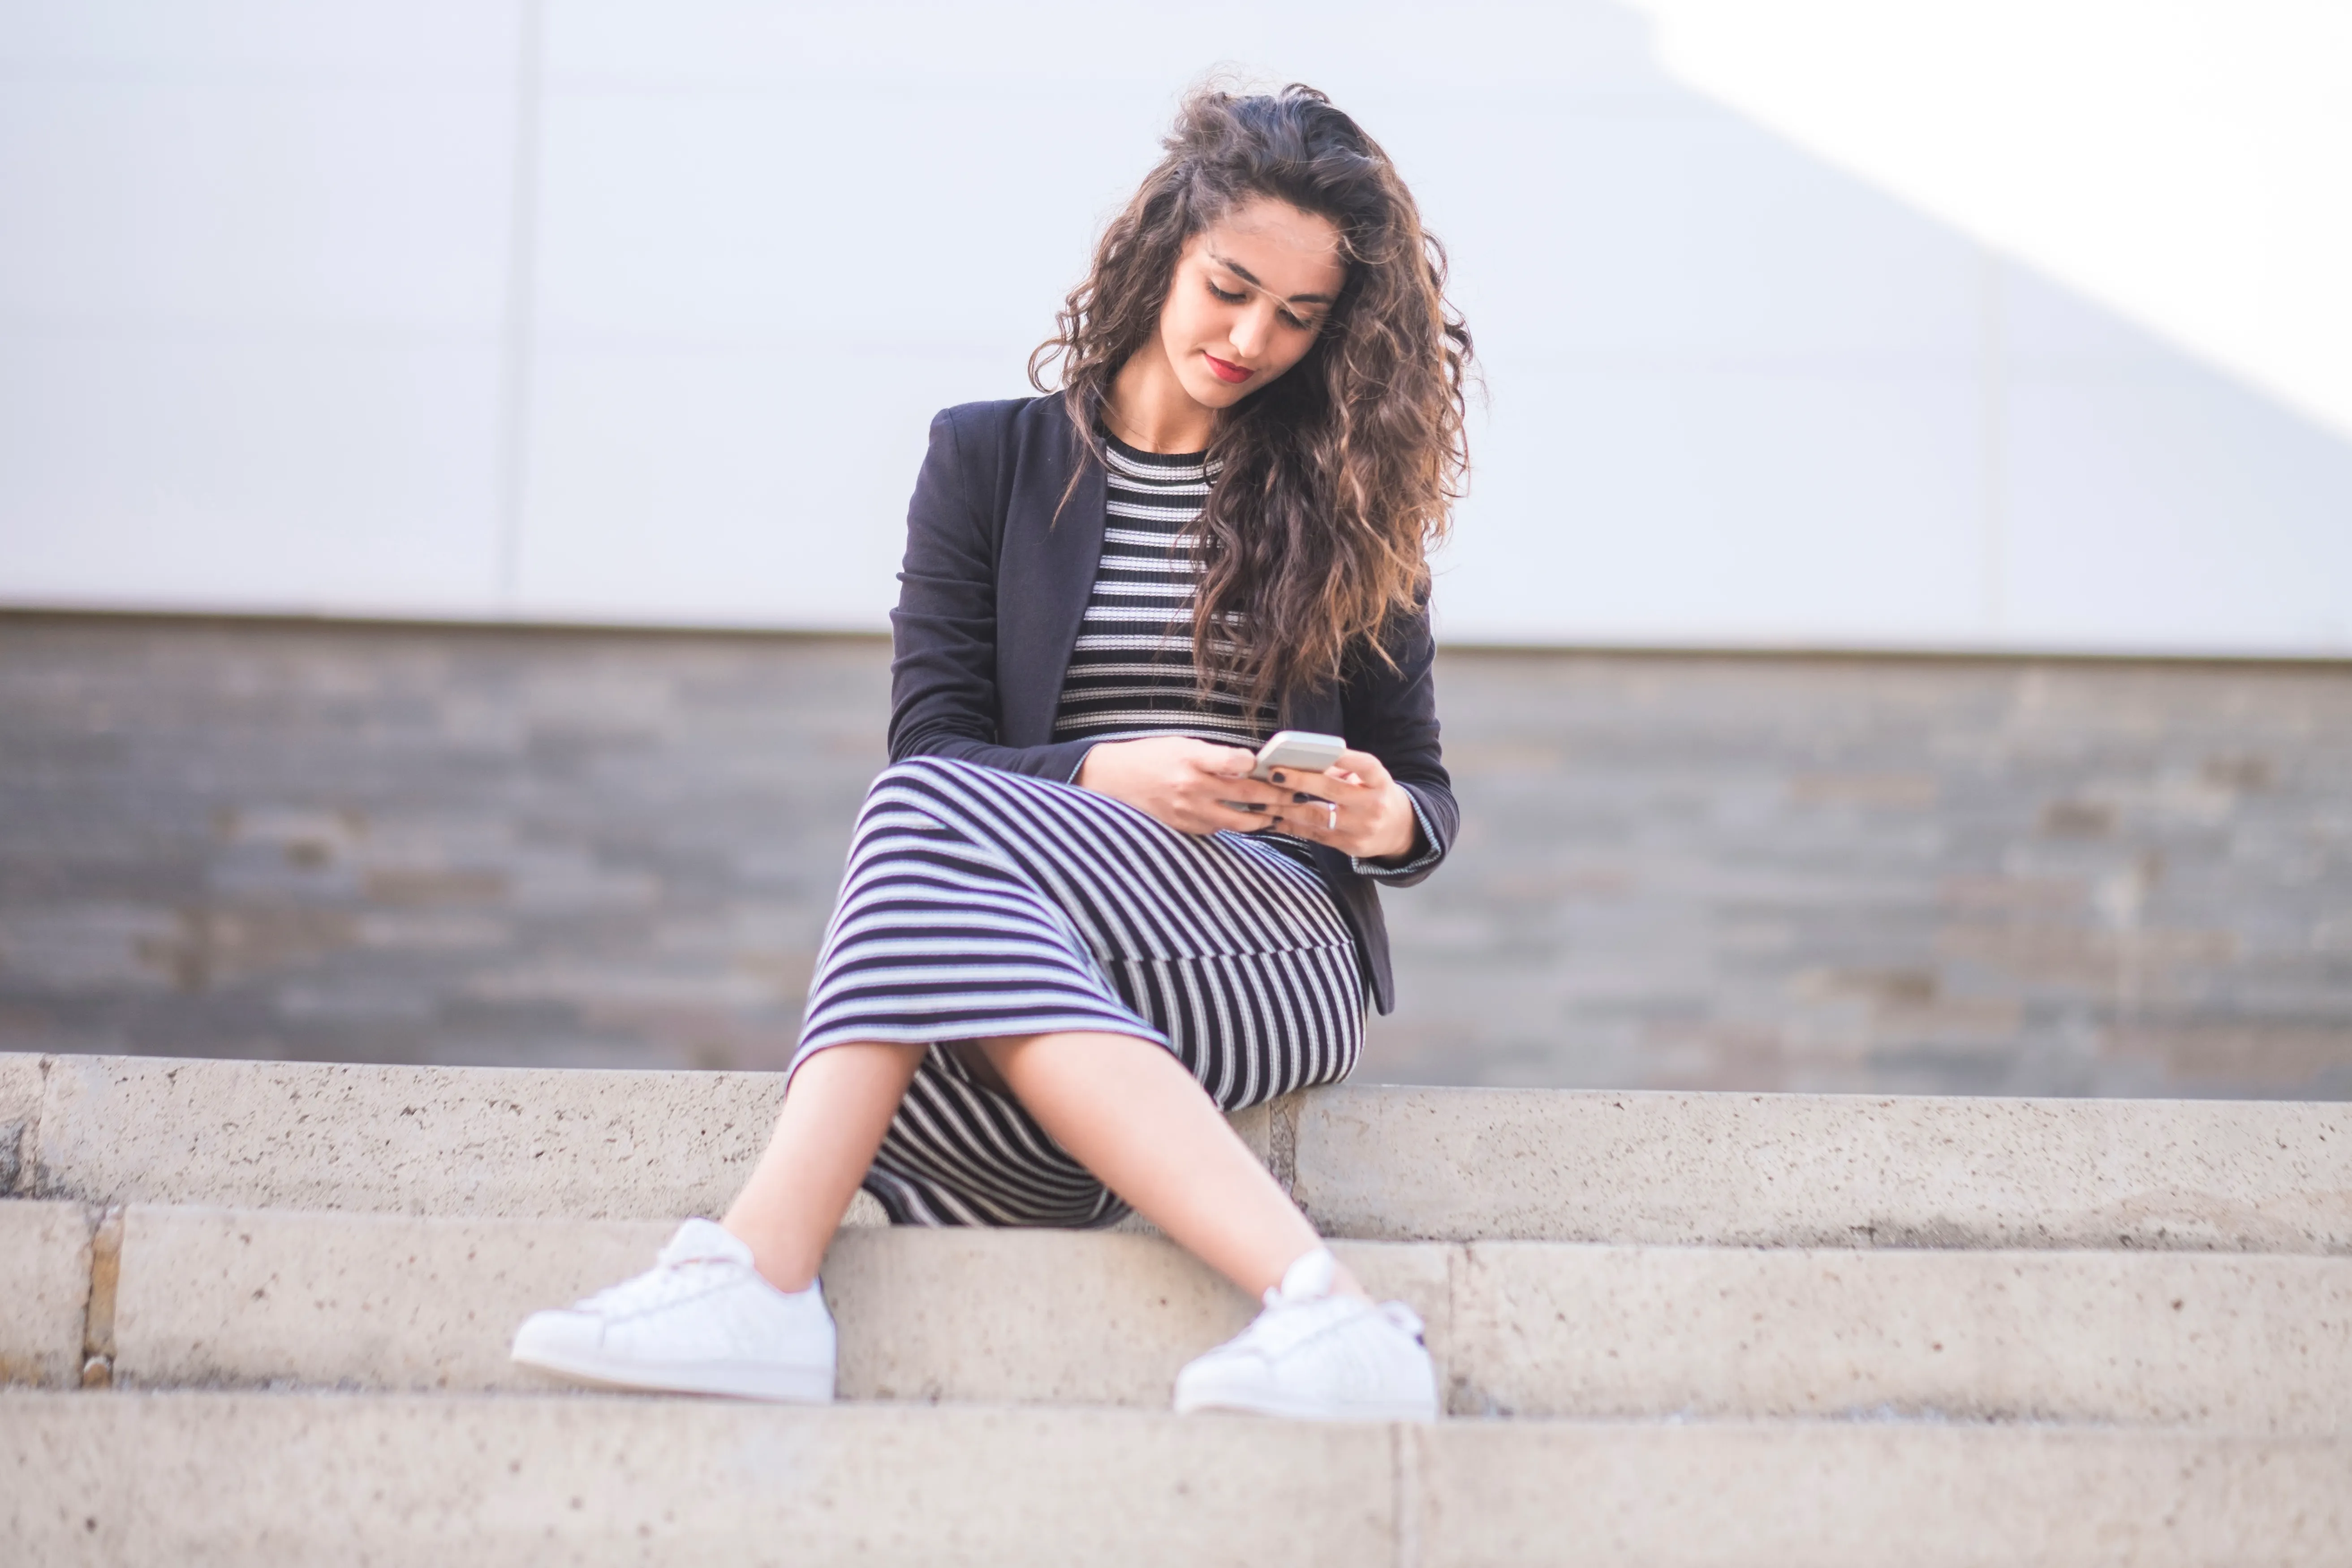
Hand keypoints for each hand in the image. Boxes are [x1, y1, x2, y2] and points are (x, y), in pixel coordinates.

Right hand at [1074, 737, 1295, 835]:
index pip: (1238, 762)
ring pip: (1239, 821)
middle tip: (1295, 794)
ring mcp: (1189, 811)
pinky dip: (1235, 824)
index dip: (1259, 764)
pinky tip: (1248, 819)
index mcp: (1192, 758)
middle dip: (1276, 795)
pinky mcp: (1184, 827)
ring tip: (1278, 813)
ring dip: (1263, 818)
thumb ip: (1215, 755)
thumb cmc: (1150, 756)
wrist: (1112, 779)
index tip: (1272, 765)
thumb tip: (1251, 765)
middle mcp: (1192, 787)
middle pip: (1248, 794)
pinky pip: (1219, 829)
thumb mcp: (1182, 743)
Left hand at [1262, 747, 1419, 861]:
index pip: (1363, 766)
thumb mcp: (1368, 778)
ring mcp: (1361, 829)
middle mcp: (1373, 805)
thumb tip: (1297, 762)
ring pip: (1317, 817)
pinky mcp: (1350, 847)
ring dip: (1285, 807)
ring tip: (1261, 799)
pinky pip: (1315, 835)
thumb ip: (1339, 770)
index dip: (1342, 758)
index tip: (1315, 750)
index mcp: (1380, 782)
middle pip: (1332, 791)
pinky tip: (1272, 818)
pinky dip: (1291, 826)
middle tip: (1273, 773)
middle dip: (1300, 781)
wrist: (1398, 830)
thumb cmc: (1374, 794)